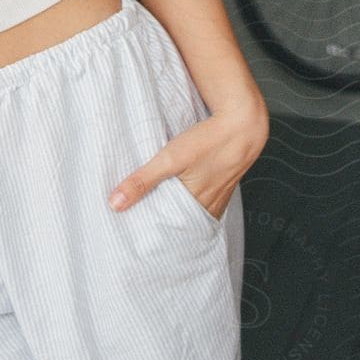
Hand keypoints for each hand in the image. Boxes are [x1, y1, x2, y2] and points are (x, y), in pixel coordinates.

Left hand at [107, 103, 269, 218]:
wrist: (243, 124)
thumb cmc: (208, 141)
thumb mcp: (169, 158)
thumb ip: (142, 180)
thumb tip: (116, 203)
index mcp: (195, 205)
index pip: (169, 230)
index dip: (153, 232)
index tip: (136, 235)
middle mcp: (208, 206)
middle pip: (181, 223)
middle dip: (164, 225)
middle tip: (143, 227)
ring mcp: (218, 196)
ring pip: (194, 213)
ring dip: (179, 213)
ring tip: (159, 214)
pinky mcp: (222, 184)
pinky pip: (206, 202)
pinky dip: (192, 203)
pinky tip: (185, 196)